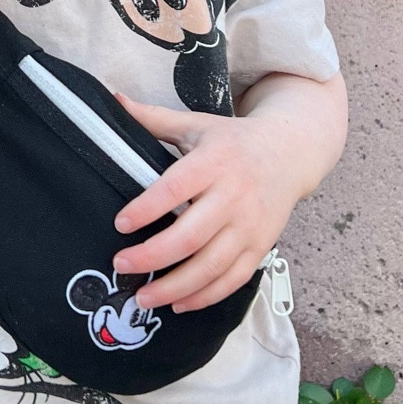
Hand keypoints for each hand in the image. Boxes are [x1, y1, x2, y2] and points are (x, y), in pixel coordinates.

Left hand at [110, 73, 344, 312]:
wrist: (291, 152)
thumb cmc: (233, 141)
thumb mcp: (196, 124)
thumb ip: (153, 118)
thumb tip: (111, 99)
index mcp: (215, 161)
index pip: (175, 188)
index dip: (147, 208)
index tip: (120, 224)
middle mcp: (235, 195)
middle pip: (191, 236)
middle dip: (152, 257)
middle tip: (121, 265)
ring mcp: (251, 225)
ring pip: (211, 266)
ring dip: (174, 287)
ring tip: (143, 298)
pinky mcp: (262, 246)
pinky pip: (233, 279)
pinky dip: (205, 296)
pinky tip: (178, 303)